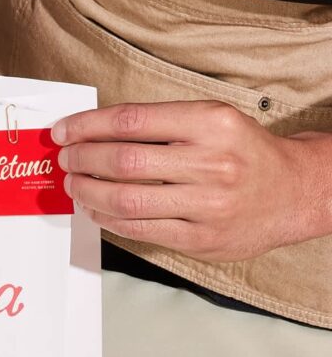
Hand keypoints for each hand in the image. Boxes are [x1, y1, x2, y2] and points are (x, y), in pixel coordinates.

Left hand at [52, 101, 331, 261]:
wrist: (293, 192)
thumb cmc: (241, 150)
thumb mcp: (209, 118)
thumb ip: (158, 122)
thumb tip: (93, 131)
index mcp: (210, 124)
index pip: (131, 122)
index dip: (87, 127)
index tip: (63, 131)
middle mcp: (211, 163)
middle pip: (124, 162)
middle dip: (82, 160)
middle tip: (65, 159)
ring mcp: (208, 205)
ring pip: (127, 200)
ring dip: (88, 192)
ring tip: (73, 184)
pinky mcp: (202, 238)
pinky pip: (140, 229)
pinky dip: (108, 219)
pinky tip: (95, 208)